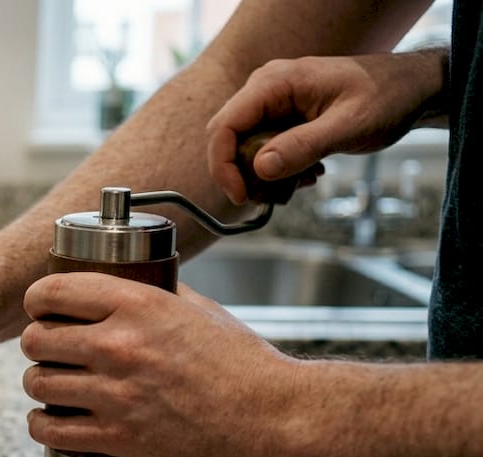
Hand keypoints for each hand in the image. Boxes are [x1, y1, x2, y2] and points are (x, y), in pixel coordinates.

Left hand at [20, 272, 300, 456]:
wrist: (272, 417)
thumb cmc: (242, 364)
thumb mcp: (199, 309)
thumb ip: (157, 293)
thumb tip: (131, 281)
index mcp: (137, 305)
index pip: (53, 291)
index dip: (38, 300)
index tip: (40, 308)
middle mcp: (119, 345)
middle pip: (36, 339)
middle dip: (39, 344)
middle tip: (51, 351)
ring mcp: (115, 393)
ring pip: (37, 383)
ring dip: (41, 384)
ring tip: (55, 385)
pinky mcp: (118, 437)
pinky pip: (49, 430)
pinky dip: (43, 425)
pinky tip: (52, 420)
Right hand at [207, 52, 444, 203]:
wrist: (412, 89)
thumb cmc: (388, 97)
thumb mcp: (348, 126)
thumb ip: (302, 146)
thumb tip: (260, 169)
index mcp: (275, 83)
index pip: (225, 126)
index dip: (223, 166)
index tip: (240, 196)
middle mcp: (267, 89)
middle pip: (229, 139)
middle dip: (243, 174)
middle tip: (270, 196)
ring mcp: (275, 102)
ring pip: (246, 147)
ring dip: (266, 174)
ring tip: (302, 183)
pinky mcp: (284, 116)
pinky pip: (266, 147)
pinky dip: (281, 168)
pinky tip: (309, 173)